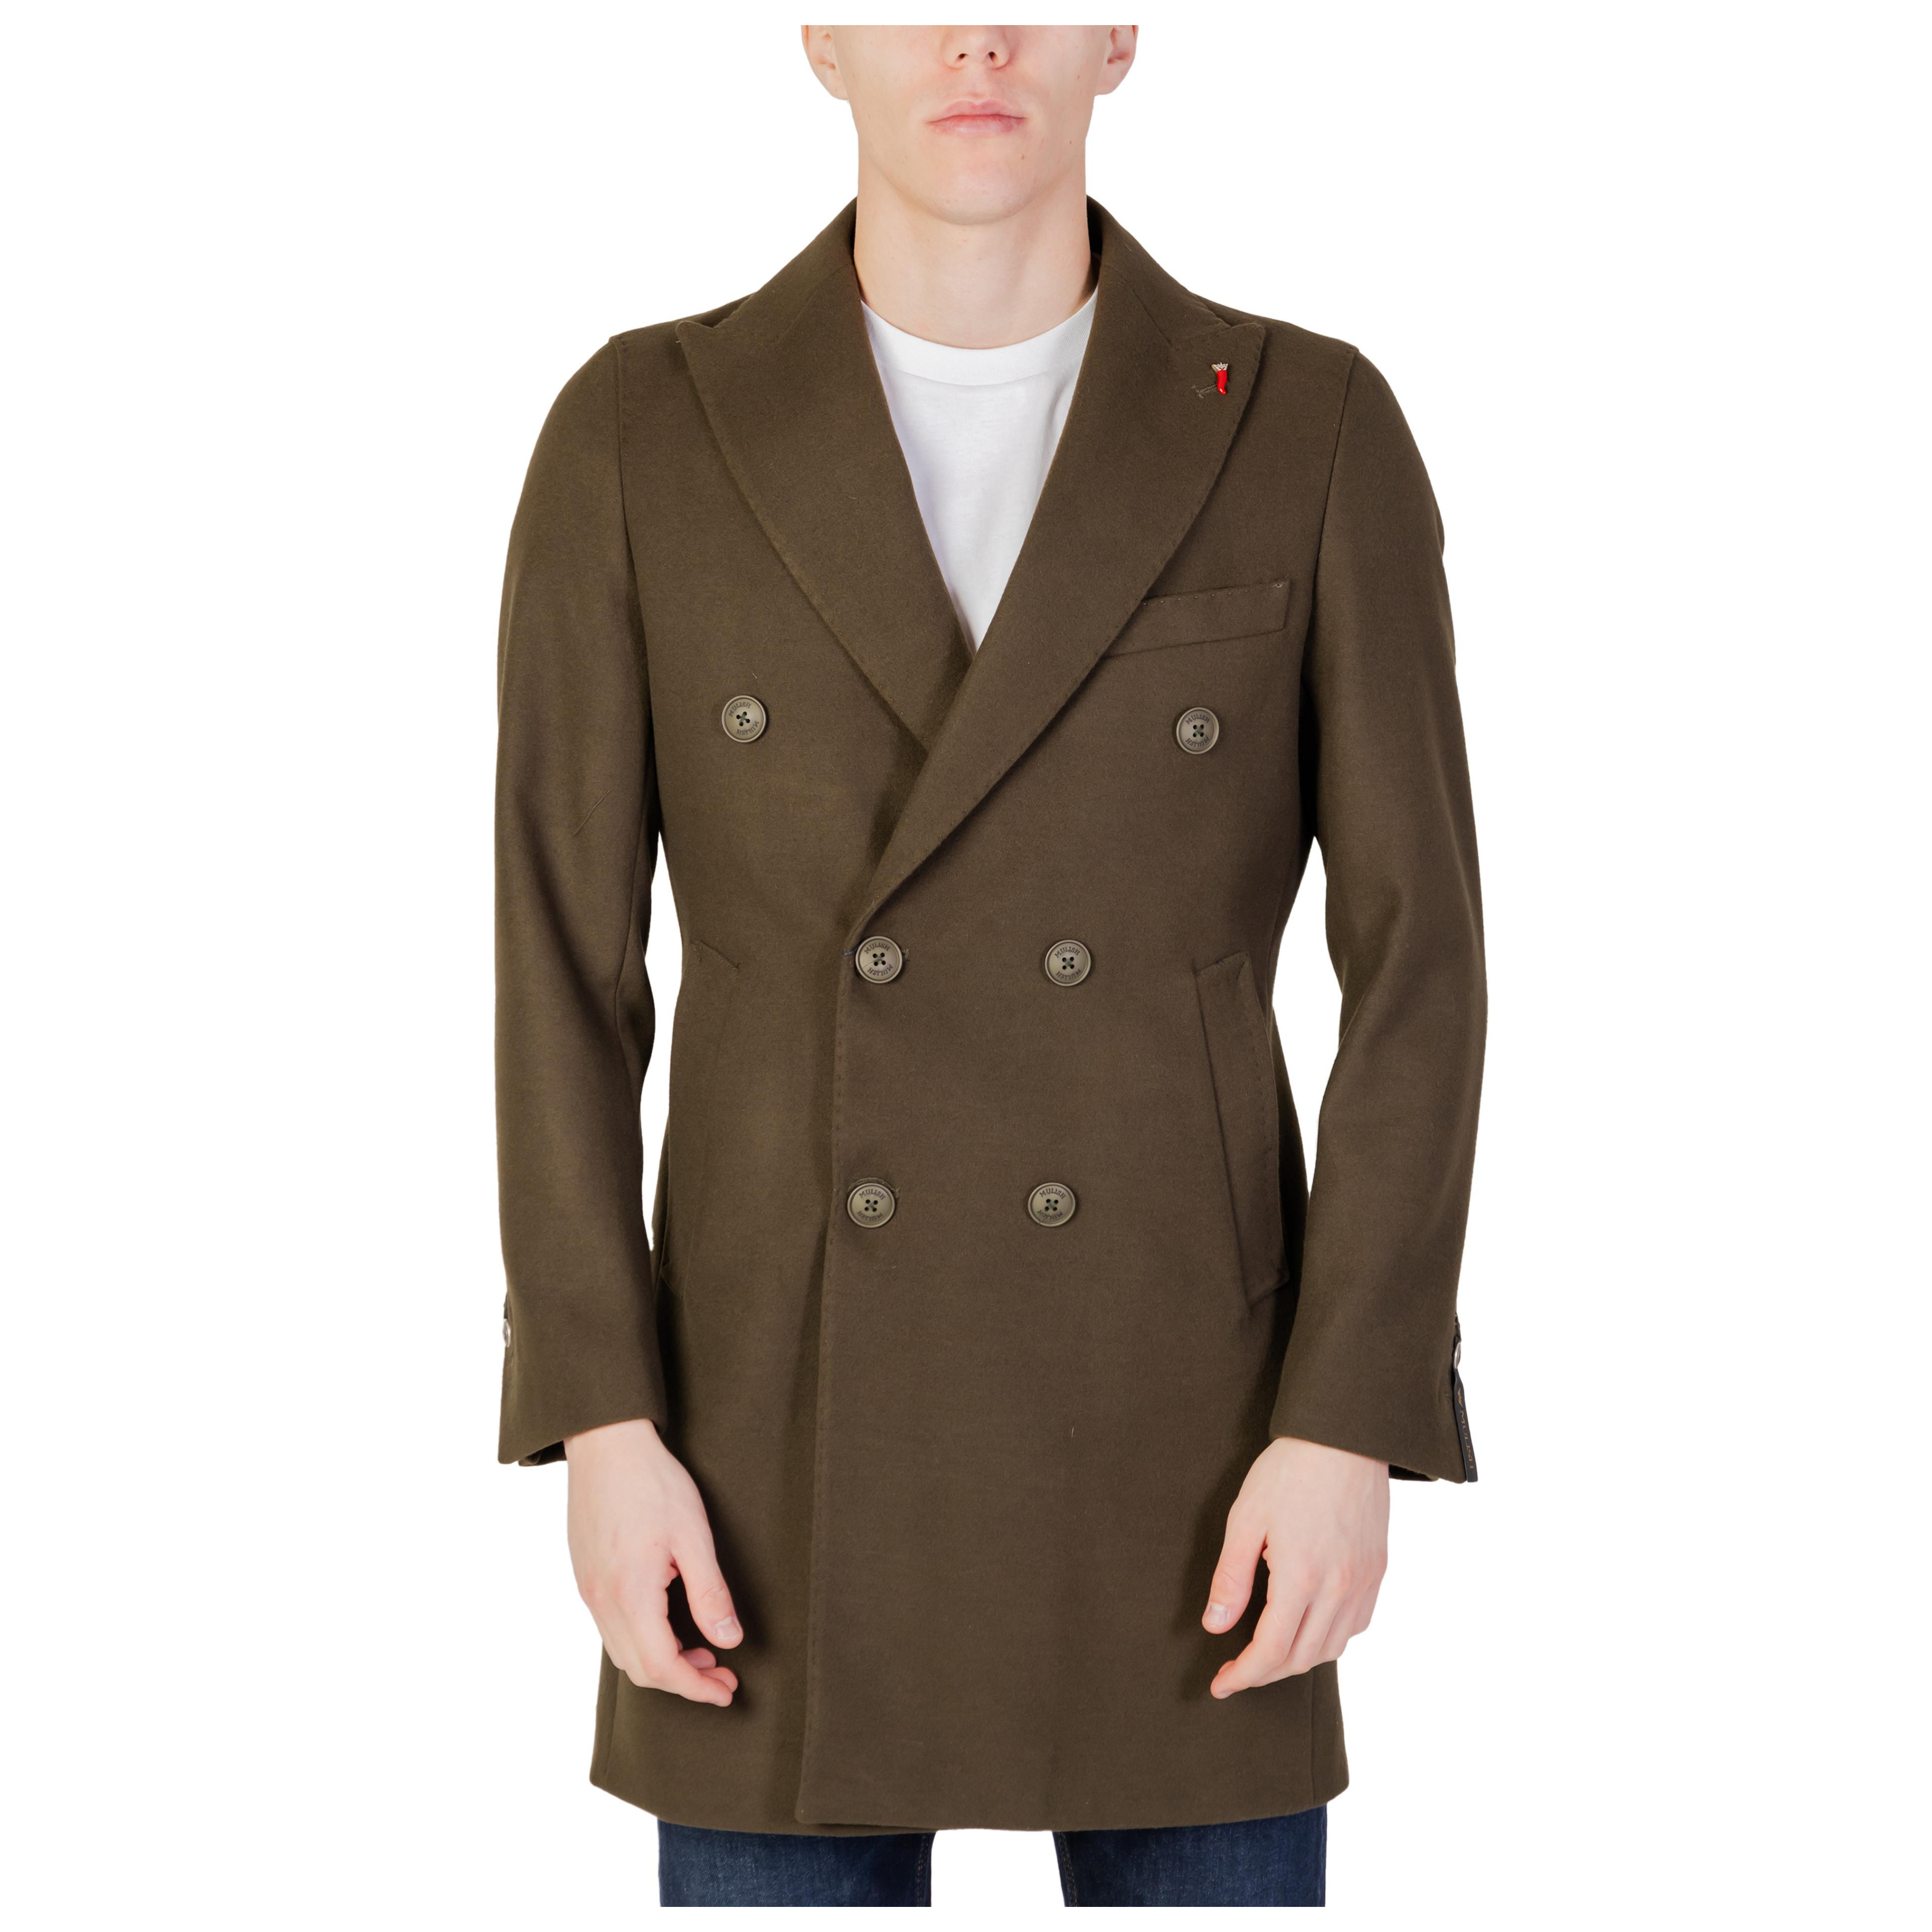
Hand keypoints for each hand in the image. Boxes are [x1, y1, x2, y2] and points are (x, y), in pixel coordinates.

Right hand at [563, 1417, 742, 1705]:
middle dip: (683, 1680)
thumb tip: (728, 1641)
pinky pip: (612, 1628)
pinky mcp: (585, 1576)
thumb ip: (710, 1593)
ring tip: (701, 1648)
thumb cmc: (652, 1482)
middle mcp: (602, 1600)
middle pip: (639, 1669)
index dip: (696, 1687)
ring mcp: (589, 1589)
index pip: (661, 1667)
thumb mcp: (694, 1535)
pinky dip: (643, 1639)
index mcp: (629, 1593)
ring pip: (623, 1652)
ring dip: (662, 1661)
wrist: (605, 1442)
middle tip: (722, 1673)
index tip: (727, 1690)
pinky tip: (669, 1622)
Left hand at [1203, 1436, 1388, 1697]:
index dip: (1244, 1675)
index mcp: (1301, 1577)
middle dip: (1265, 1674)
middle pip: (1302, 1658)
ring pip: (1332, 1648)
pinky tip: (1309, 1628)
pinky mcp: (1377, 1570)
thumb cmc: (1289, 1471)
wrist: (1345, 1435)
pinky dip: (1330, 1639)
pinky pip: (1356, 1624)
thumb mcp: (1245, 1518)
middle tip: (1237, 1672)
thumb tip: (1216, 1625)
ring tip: (1268, 1654)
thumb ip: (1231, 1577)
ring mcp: (1363, 1581)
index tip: (1220, 1684)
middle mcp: (1339, 1587)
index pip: (1272, 1651)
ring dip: (1298, 1661)